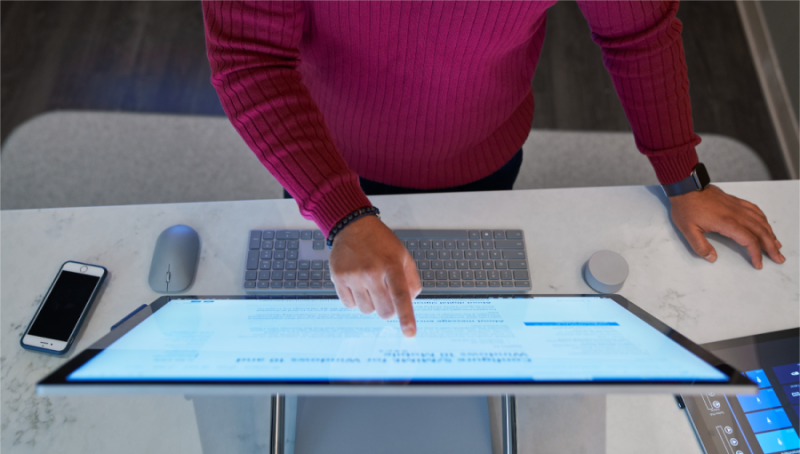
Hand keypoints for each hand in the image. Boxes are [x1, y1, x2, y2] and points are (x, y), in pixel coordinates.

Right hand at [329, 215, 421, 335]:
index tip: (409, 334)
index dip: (406, 317)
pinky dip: (356, 300)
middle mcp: (372, 271)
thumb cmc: (381, 243)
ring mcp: (354, 275)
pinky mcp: (338, 278)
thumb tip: (410, 302)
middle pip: (383, 311)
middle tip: (386, 296)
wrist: (354, 226)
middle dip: (388, 309)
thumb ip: (411, 280)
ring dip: (371, 303)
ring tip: (370, 285)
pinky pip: (350, 305)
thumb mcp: (403, 256)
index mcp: (392, 265)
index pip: (401, 296)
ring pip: (366, 310)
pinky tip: (357, 284)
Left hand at [669, 184, 784, 268]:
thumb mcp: (687, 230)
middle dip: (771, 246)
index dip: (756, 254)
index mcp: (727, 223)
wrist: (686, 186)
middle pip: (761, 232)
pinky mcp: (735, 201)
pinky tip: (766, 224)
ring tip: (777, 245)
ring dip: (770, 234)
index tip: (758, 264)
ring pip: (760, 221)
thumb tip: (712, 258)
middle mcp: (736, 214)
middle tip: (778, 258)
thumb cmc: (686, 208)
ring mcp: (737, 206)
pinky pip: (755, 210)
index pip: (749, 241)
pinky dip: (763, 219)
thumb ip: (700, 246)